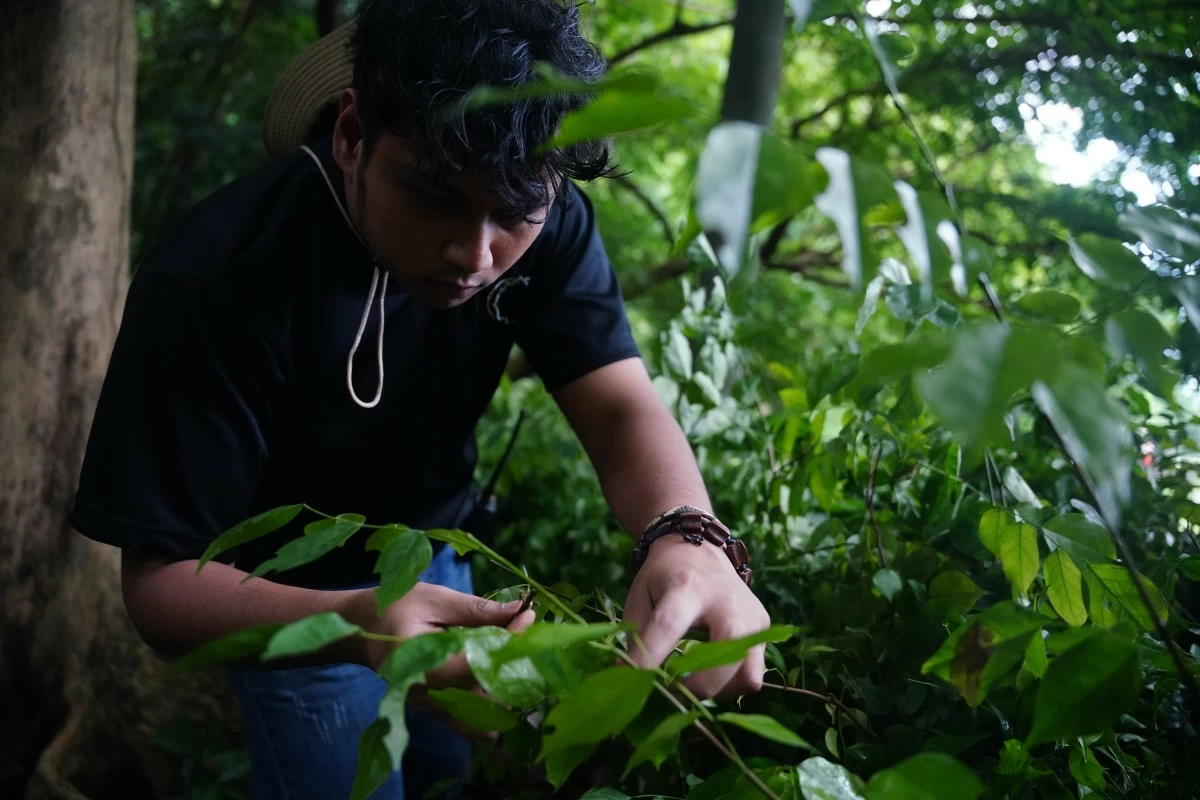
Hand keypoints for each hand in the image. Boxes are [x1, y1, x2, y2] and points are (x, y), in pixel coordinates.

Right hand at [355, 582, 535, 737]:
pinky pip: (472, 724)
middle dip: (516, 669)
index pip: (481, 663)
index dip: (512, 641)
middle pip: (489, 701)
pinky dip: (493, 706)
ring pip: (485, 722)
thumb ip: (476, 610)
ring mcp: (432, 709)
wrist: (362, 630)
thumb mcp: (435, 600)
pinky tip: (500, 674)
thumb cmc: (395, 608)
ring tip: (515, 658)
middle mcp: (429, 696)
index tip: (526, 615)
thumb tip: (519, 609)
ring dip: (507, 693)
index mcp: (424, 664)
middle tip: (526, 635)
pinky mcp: (437, 713)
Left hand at [623, 535, 769, 699]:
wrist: (700, 548)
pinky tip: (709, 673)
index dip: (651, 656)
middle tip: (671, 692)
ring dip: (717, 691)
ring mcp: (751, 614)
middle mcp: (727, 600)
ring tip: (692, 684)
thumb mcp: (641, 596)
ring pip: (747, 675)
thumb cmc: (664, 576)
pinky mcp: (763, 626)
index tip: (636, 680)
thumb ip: (636, 636)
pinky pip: (752, 672)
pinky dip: (730, 684)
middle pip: (726, 656)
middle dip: (697, 687)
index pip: (669, 625)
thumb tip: (628, 677)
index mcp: (687, 587)